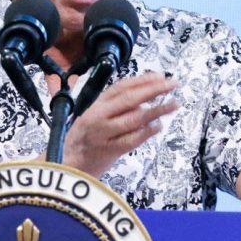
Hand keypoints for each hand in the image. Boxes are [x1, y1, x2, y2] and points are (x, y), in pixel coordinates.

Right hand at [61, 72, 178, 177]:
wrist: (66, 164)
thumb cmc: (83, 139)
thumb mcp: (94, 116)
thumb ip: (115, 107)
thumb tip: (144, 98)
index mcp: (97, 105)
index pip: (121, 87)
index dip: (142, 80)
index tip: (160, 76)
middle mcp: (100, 116)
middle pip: (129, 99)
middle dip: (153, 90)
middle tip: (172, 84)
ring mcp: (104, 133)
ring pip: (133, 118)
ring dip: (156, 110)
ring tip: (173, 104)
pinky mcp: (109, 151)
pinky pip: (131, 140)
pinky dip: (146, 132)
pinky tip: (158, 126)